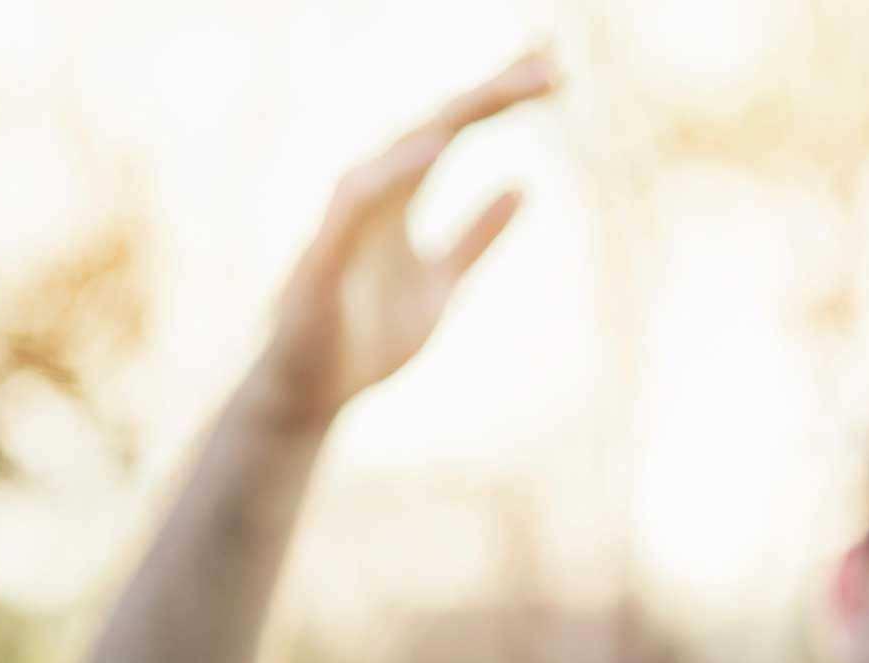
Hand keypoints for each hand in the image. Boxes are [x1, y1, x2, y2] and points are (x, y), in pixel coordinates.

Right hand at [249, 52, 556, 432]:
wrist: (313, 395)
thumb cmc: (368, 338)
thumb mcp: (443, 284)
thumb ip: (478, 235)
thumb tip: (524, 186)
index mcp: (401, 199)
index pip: (454, 130)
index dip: (502, 98)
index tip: (556, 71)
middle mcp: (374, 195)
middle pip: (435, 125)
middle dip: (491, 93)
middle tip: (550, 61)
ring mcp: (347, 222)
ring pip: (398, 152)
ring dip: (450, 119)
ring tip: (504, 92)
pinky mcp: (324, 256)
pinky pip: (356, 204)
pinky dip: (391, 174)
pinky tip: (432, 151)